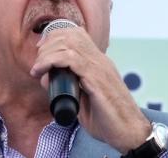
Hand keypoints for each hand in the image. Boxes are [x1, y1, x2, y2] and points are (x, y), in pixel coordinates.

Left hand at [30, 27, 150, 153]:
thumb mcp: (83, 100)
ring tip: (38, 68)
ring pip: (68, 43)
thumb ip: (69, 88)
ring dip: (47, 53)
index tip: (41, 51)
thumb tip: (46, 78)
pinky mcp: (96, 78)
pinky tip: (41, 70)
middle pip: (70, 35)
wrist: (129, 133)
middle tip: (38, 64)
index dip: (54, 37)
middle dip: (48, 44)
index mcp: (98, 63)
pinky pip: (70, 58)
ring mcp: (99, 67)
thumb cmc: (108, 120)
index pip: (76, 35)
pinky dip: (51, 61)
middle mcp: (100, 60)